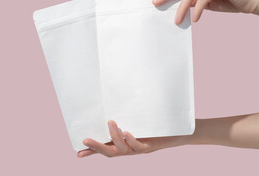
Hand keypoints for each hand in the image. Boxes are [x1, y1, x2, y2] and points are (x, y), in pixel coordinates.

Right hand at [77, 120, 191, 157]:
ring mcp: (140, 148)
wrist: (180, 133)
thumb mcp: (139, 120)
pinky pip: (139, 146)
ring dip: (115, 137)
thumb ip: (128, 117)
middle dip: (97, 148)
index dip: (92, 151)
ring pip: (123, 149)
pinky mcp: (152, 145)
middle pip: (110, 152)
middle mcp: (130, 148)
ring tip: (110, 122)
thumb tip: (116, 106)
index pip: (105, 148)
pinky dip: (132, 140)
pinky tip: (127, 132)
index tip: (78, 153)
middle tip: (84, 141)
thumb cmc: (157, 126)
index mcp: (125, 143)